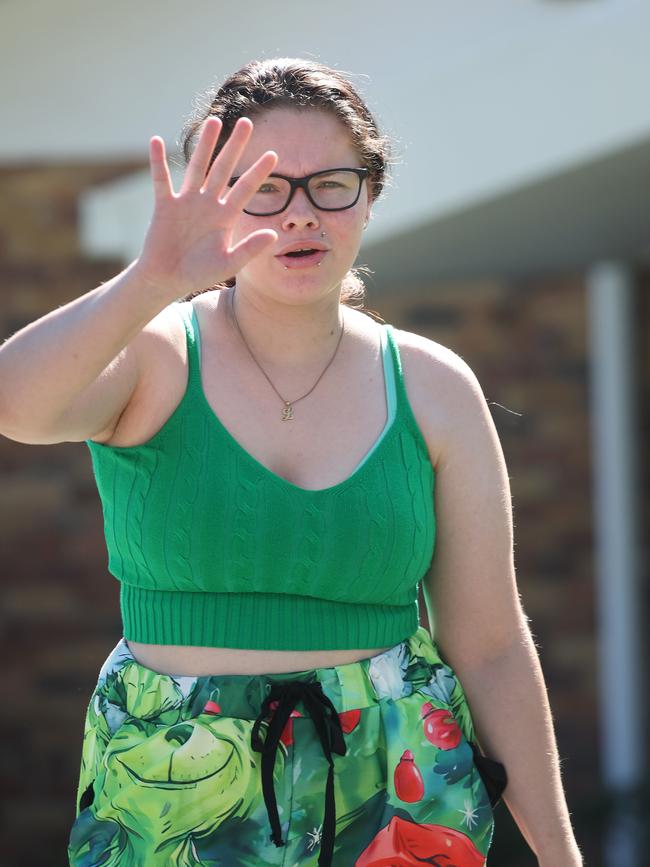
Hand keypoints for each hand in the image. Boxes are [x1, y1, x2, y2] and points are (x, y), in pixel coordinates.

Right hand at [134, 116, 278, 299]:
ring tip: (214, 122)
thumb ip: (250, 249)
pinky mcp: (165, 206)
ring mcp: (186, 202)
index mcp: (225, 216)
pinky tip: (157, 142)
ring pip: (198, 167)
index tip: (273, 155)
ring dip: (205, 145)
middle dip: (235, 147)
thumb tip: (274, 234)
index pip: (246, 189)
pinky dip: (158, 162)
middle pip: (224, 169)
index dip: (258, 172)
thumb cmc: (198, 273)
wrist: (167, 280)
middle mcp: (208, 204)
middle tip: (247, 123)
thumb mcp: (228, 264)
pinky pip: (161, 180)